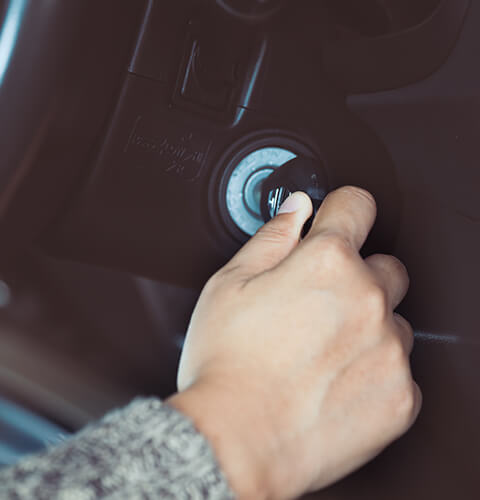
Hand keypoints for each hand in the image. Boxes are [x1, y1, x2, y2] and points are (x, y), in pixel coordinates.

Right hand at [168, 186, 421, 499]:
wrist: (235, 443)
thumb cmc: (226, 364)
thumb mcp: (230, 284)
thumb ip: (272, 238)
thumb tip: (297, 209)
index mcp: (325, 263)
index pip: (356, 206)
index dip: (342, 210)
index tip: (337, 220)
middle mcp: (366, 299)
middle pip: (385, 267)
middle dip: (357, 275)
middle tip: (319, 304)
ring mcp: (388, 349)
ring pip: (393, 320)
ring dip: (367, 326)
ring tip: (322, 351)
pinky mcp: (399, 396)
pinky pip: (399, 369)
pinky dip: (374, 370)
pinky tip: (334, 382)